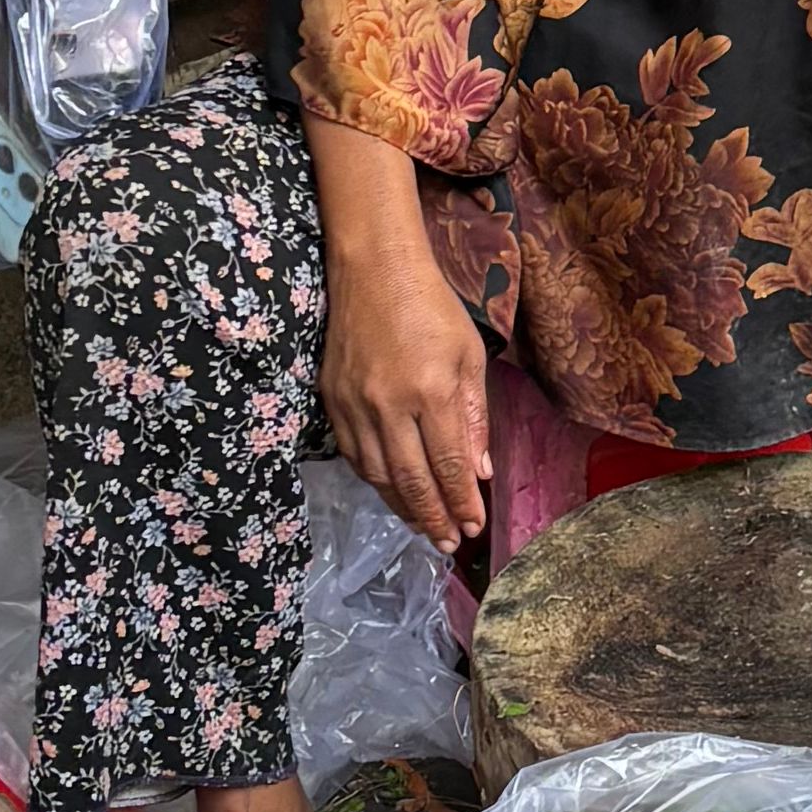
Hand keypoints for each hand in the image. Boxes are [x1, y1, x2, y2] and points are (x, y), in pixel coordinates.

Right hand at [323, 252, 490, 548]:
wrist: (372, 268)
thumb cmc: (431, 306)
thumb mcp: (468, 355)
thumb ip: (474, 418)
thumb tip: (479, 473)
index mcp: (431, 391)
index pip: (448, 466)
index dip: (461, 504)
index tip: (472, 528)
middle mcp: (389, 405)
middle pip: (411, 480)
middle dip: (432, 518)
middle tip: (447, 543)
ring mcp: (354, 404)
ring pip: (377, 475)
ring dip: (402, 507)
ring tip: (423, 525)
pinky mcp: (331, 399)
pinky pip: (352, 455)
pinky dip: (374, 480)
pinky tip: (390, 491)